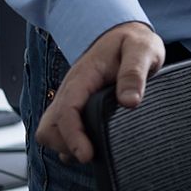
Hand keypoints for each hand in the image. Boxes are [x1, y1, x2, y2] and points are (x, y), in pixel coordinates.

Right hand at [35, 21, 164, 164]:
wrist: (124, 35)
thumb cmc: (133, 43)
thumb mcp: (142, 49)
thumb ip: (135, 73)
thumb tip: (130, 102)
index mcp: (83, 76)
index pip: (66, 110)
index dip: (73, 136)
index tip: (87, 155)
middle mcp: (71, 90)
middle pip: (48, 127)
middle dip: (65, 145)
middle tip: (92, 154)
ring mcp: (71, 99)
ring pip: (50, 131)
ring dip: (65, 146)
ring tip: (92, 153)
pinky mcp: (76, 107)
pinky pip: (61, 130)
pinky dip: (70, 144)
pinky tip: (91, 148)